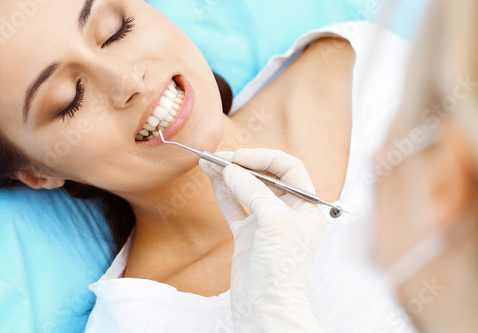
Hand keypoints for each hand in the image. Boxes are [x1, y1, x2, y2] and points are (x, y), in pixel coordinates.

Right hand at [199, 148, 326, 332]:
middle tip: (219, 157)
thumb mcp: (275, 222)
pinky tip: (212, 180)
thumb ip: (254, 192)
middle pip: (265, 175)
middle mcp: (288, 210)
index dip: (264, 157)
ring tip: (208, 163)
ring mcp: (266, 221)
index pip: (288, 167)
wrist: (266, 307)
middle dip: (242, 164)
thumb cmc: (282, 269)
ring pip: (247, 189)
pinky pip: (234, 206)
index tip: (240, 156)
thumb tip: (232, 169)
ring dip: (229, 175)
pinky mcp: (248, 233)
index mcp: (306, 205)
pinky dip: (223, 192)